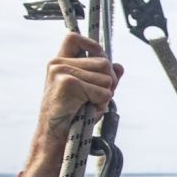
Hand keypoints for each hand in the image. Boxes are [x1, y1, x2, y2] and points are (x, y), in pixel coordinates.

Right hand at [21, 33, 122, 176]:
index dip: (92, 44)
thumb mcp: (91, 94)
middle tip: (94, 100)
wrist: (57, 138)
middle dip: (108, 83)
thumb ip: (104, 78)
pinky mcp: (68, 82)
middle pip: (104, 62)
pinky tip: (86, 110)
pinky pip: (103, 91)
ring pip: (107, 77)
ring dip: (104, 96)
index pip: (74, 38)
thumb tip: (119, 66)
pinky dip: (100, 104)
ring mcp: (61, 71)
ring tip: (87, 106)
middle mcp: (57, 63)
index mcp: (59, 63)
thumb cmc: (73, 117)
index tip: (99, 55)